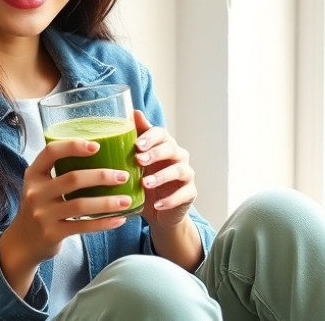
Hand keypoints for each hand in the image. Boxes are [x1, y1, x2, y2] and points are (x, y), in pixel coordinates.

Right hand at [0, 139, 128, 295]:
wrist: (23, 241)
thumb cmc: (41, 206)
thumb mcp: (41, 185)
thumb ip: (60, 170)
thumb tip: (101, 152)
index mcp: (34, 174)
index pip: (51, 152)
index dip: (73, 146)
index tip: (96, 146)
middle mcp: (35, 193)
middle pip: (72, 179)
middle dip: (101, 176)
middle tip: (123, 176)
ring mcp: (42, 214)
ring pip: (80, 205)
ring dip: (107, 202)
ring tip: (127, 200)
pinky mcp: (52, 233)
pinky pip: (83, 226)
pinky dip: (104, 223)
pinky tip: (120, 219)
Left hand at [134, 110, 196, 228]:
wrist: (158, 212)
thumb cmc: (145, 180)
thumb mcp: (136, 162)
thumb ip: (136, 138)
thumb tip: (134, 112)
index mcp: (164, 145)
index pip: (161, 134)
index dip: (150, 137)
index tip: (136, 145)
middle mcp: (178, 156)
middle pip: (171, 149)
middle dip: (155, 154)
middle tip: (139, 160)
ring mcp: (186, 174)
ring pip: (179, 170)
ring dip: (162, 176)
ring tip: (145, 184)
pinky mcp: (190, 193)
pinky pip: (184, 194)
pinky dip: (170, 200)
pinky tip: (157, 205)